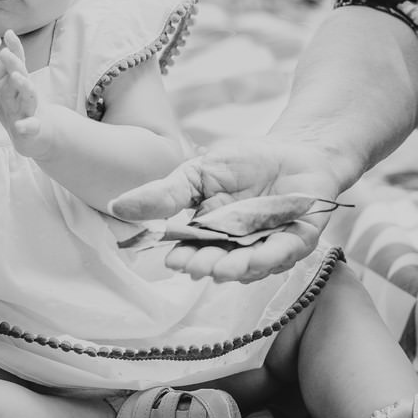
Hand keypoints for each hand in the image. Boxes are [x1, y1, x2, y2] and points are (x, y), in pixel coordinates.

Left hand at [0, 31, 51, 157]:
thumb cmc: (18, 109)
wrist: (38, 136)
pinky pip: (31, 127)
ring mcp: (30, 110)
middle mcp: (25, 93)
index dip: (14, 48)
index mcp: (17, 84)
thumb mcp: (4, 90)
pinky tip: (20, 126)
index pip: (17, 63)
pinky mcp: (33, 129)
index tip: (8, 32)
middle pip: (22, 74)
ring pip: (30, 95)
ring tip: (15, 77)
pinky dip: (26, 126)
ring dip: (24, 85)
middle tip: (5, 52)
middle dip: (15, 63)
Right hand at [108, 137, 348, 282]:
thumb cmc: (244, 162)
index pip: (193, 250)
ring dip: (238, 268)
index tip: (173, 260)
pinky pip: (286, 252)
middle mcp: (238, 246)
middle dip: (209, 265)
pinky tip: (259, 258)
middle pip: (221, 261)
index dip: (184, 257)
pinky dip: (273, 256)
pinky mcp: (300, 240)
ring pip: (252, 264)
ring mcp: (269, 245)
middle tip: (197, 266)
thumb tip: (117, 206)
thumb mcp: (196, 173)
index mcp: (211, 233)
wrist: (294, 148)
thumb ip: (163, 193)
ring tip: (224, 269)